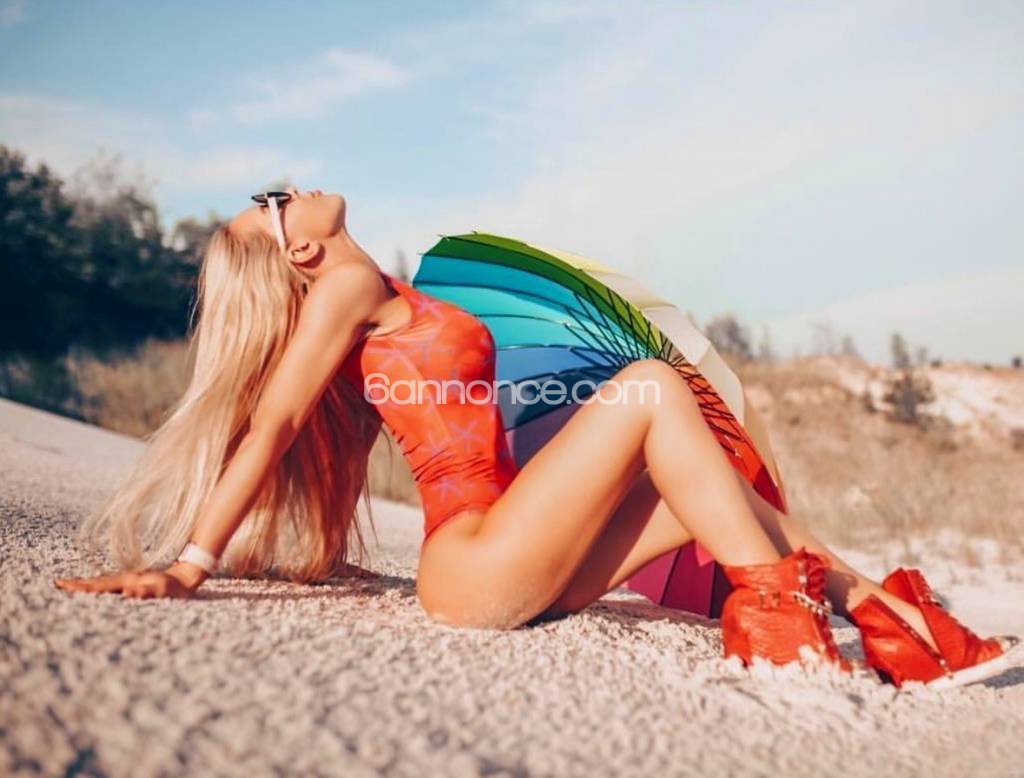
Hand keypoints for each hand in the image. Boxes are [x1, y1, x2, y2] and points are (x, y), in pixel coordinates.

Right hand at [54, 565, 203, 598]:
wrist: (186, 577)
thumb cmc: (175, 587)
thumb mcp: (163, 591)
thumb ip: (146, 592)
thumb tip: (128, 593)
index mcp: (127, 581)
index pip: (99, 585)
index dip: (80, 586)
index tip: (61, 584)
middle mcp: (125, 580)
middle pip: (96, 582)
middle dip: (77, 585)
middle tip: (57, 584)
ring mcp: (128, 581)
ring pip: (102, 583)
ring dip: (85, 586)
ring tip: (68, 587)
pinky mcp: (133, 584)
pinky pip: (110, 587)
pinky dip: (97, 588)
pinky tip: (92, 592)